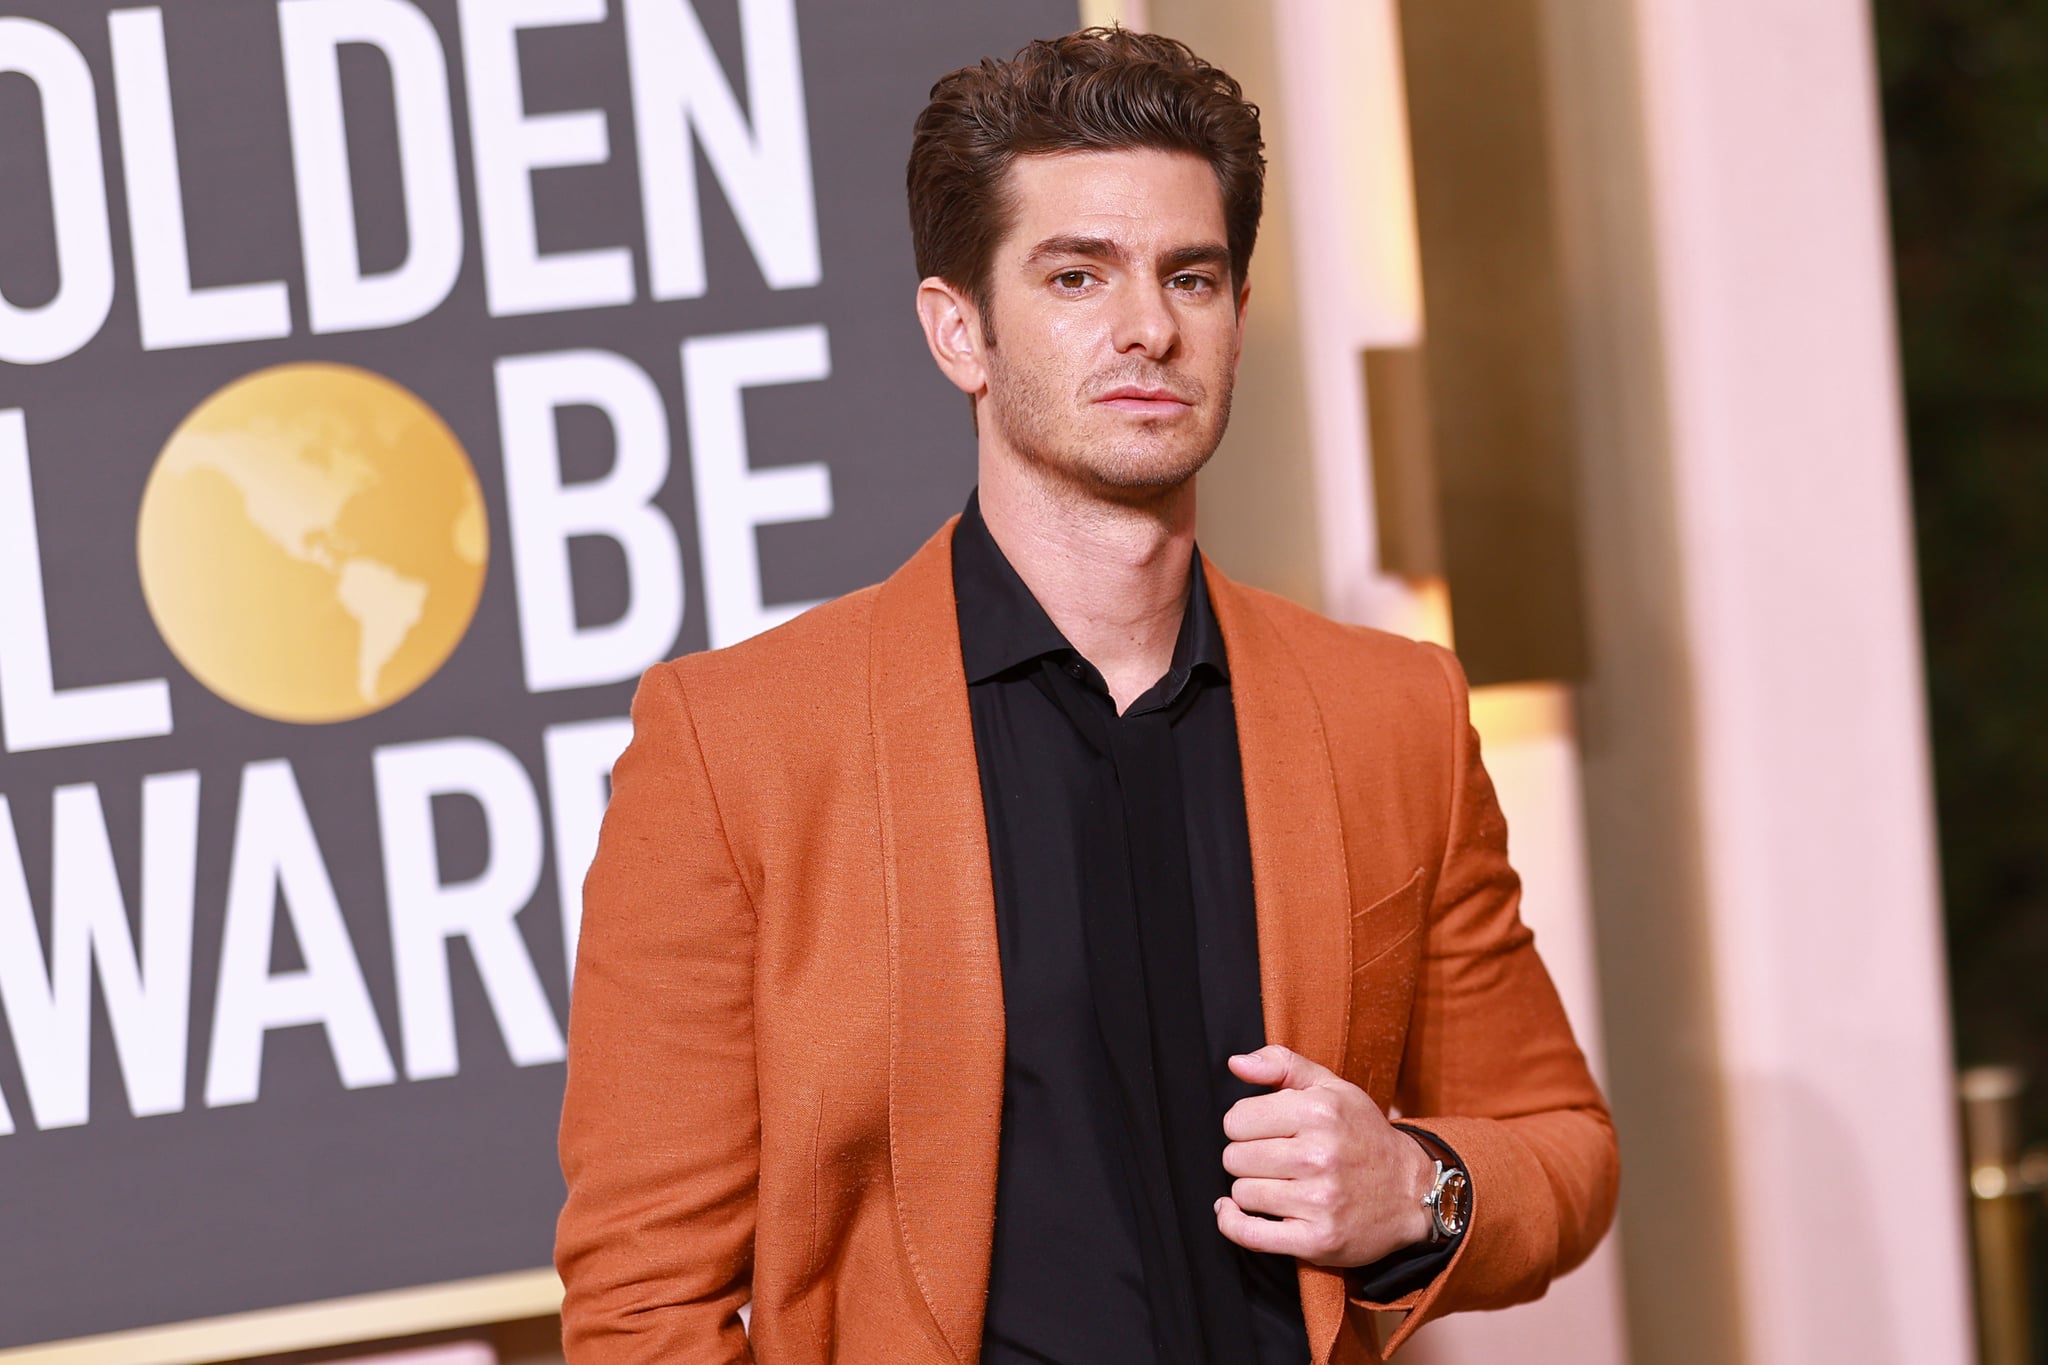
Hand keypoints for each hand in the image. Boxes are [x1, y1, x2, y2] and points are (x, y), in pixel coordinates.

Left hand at [1213, 1044, 1437, 1265]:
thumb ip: (1282, 1065)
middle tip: (1274, 1160)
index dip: (1245, 1125)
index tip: (1264, 1131)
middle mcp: (1319, 1156)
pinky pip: (1249, 1234)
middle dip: (1247, 1157)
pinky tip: (1235, 1212)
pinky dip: (1233, 1223)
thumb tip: (1235, 1063)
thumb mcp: (1332, 1087)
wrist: (1412, 1193)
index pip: (1236, 1120)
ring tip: (1280, 1184)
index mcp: (1319, 1112)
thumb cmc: (1364, 1136)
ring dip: (1252, 1190)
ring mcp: (1319, 1201)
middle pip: (1235, 1158)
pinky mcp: (1317, 1240)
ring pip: (1242, 1193)